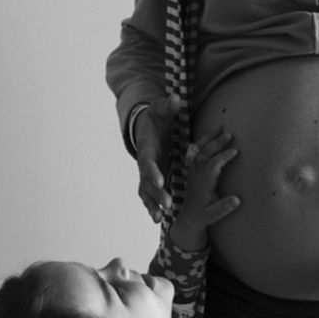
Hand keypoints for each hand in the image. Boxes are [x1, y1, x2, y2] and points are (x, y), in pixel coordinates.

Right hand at [134, 94, 180, 222]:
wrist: (143, 125)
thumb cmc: (154, 117)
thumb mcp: (160, 109)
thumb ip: (167, 106)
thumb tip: (175, 98)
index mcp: (147, 147)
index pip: (147, 161)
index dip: (152, 172)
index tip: (160, 182)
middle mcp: (144, 162)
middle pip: (146, 181)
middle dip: (155, 193)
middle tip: (166, 204)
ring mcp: (146, 172)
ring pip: (146, 191)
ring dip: (152, 204)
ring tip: (159, 218)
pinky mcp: (150, 177)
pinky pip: (149, 194)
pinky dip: (152, 205)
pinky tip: (158, 219)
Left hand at [172, 127, 239, 251]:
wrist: (188, 219)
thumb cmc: (204, 217)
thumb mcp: (214, 216)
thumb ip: (224, 208)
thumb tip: (237, 200)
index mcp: (203, 184)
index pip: (213, 166)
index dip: (223, 157)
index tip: (235, 150)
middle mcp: (196, 175)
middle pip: (205, 155)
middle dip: (217, 143)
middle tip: (229, 133)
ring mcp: (193, 172)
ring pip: (198, 151)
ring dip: (208, 138)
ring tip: (218, 126)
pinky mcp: (191, 171)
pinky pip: (194, 153)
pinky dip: (200, 142)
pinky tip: (207, 134)